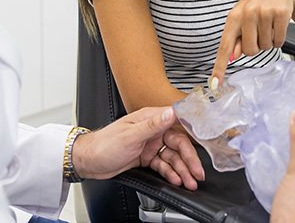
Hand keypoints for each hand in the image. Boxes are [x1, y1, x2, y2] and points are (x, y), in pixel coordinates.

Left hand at [71, 107, 204, 189]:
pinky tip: (176, 180)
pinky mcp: (146, 157)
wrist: (89, 161)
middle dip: (189, 159)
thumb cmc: (104, 144)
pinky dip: (171, 173)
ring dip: (182, 170)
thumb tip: (171, 112)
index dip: (192, 132)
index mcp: (149, 118)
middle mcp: (151, 129)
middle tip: (197, 173)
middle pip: (177, 144)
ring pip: (172, 157)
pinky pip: (163, 165)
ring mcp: (149, 144)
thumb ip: (152, 125)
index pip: (176, 122)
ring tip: (189, 182)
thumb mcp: (130, 135)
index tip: (205, 142)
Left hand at [210, 0, 294, 87]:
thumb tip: (232, 57)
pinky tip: (277, 25)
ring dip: (269, 42)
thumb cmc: (257, 6)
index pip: (224, 46)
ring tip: (268, 25)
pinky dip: (279, 39)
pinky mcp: (280, 14)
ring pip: (266, 47)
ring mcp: (263, 13)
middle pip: (250, 51)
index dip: (219, 67)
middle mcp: (246, 14)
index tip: (214, 84)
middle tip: (259, 32)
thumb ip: (236, 37)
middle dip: (256, 47)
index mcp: (233, 17)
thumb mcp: (242, 18)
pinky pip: (279, 42)